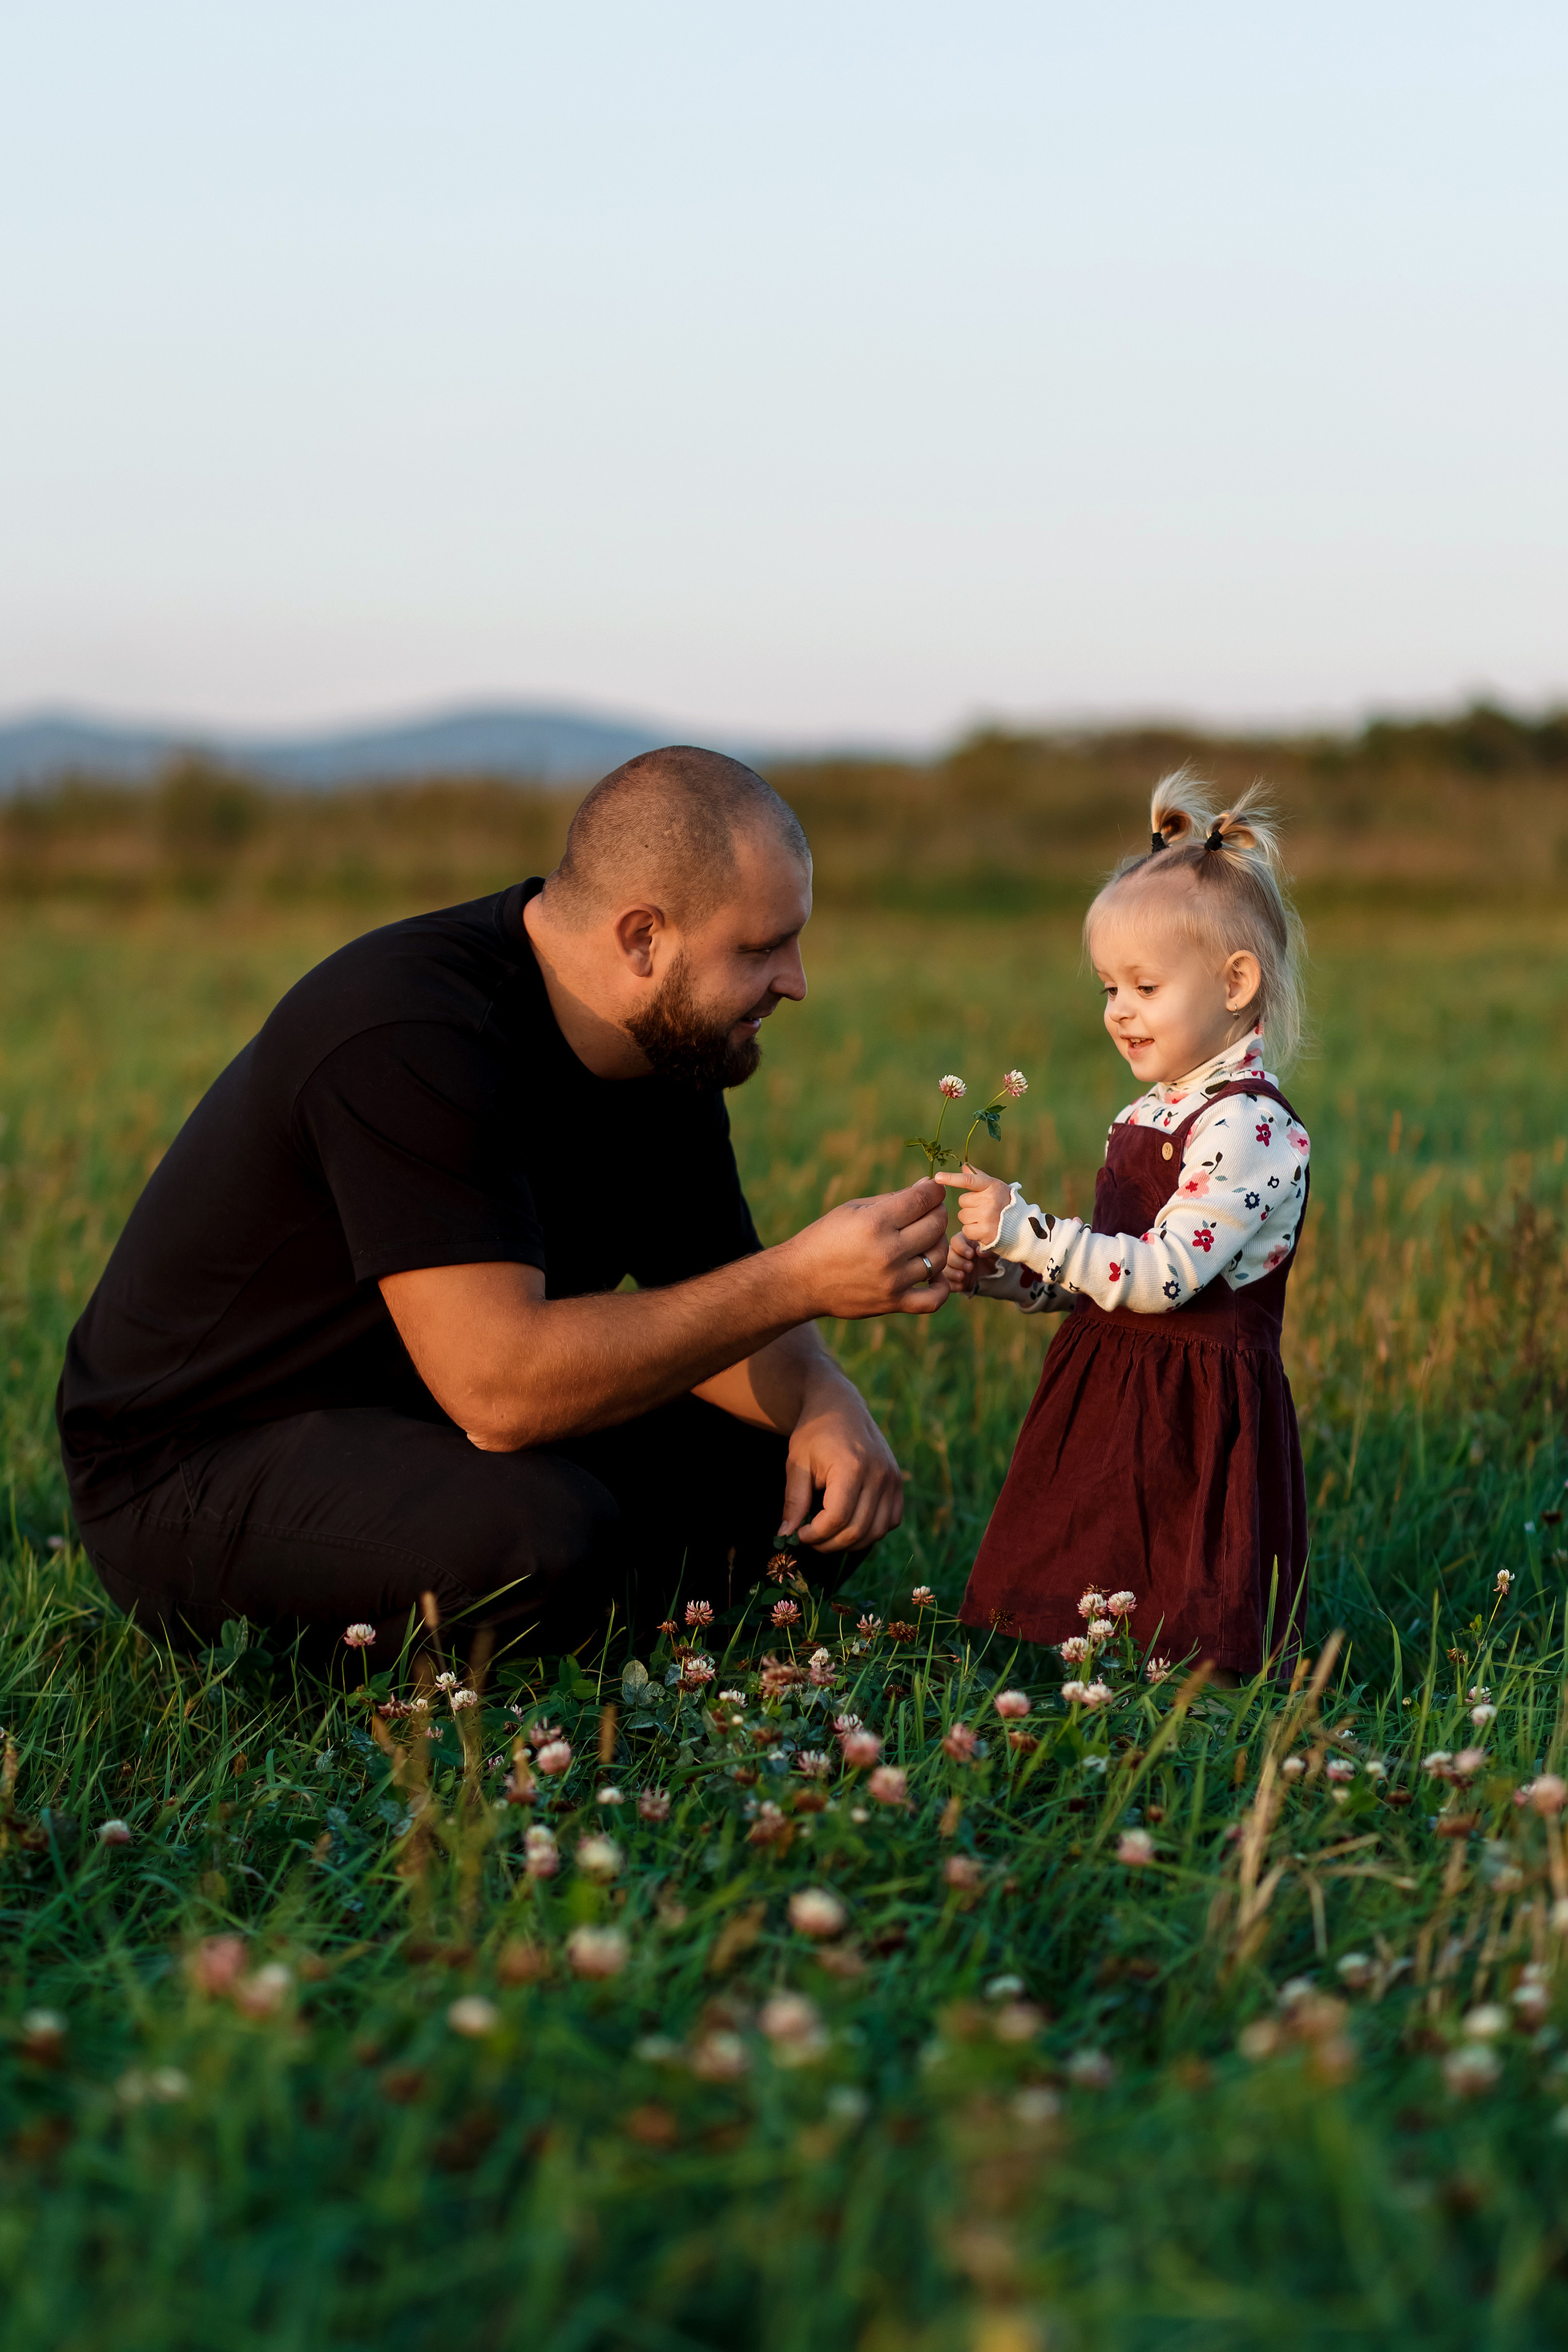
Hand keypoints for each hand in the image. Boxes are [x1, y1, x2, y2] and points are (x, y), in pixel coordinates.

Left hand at [779, 1375, 904, 1550]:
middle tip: (811, 1539)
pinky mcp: (898, 1483)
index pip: (836, 1518)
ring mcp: (892, 1479)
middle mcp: (878, 1475)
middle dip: (829, 1543)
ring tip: (828, 1535)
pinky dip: (871, 1532)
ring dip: (850, 1542)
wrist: (840, 1406)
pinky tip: (851, 1524)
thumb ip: (794, 1501)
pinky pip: (890, 1521)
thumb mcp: (796, 1463)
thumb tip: (786, 1535)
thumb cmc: (814, 1433)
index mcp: (852, 1467)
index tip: (800, 1534)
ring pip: (876, 1531)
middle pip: (857, 1530)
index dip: (815, 1535)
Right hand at [783, 1179, 949, 1319]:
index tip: (932, 1190)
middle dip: (937, 1212)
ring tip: (926, 1238)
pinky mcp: (894, 1303)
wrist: (801, 1280)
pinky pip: (935, 1298)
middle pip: (936, 1225)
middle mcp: (887, 1252)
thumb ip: (893, 1199)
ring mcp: (893, 1280)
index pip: (923, 1199)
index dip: (934, 1190)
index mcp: (875, 1223)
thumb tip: (928, 1186)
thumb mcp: (853, 1210)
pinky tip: (934, 1273)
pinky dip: (942, 1285)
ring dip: (938, 1242)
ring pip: (939, 1256)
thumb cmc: (826, 1238)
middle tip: (928, 1211)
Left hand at [935, 1163, 1012, 1246]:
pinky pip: (966, 1230)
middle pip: (963, 1202)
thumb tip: (963, 1166)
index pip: (968, 1180)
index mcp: (992, 1186)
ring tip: (986, 1220)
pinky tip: (984, 1230)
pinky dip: (972, 1232)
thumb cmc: (1006, 1205)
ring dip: (971, 1220)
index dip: (951, 1178)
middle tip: (985, 1210)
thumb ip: (979, 1177)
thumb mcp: (996, 1188)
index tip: (937, 1177)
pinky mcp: (984, 1232)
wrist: (1023, 1228)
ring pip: (963, 1216)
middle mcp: (990, 1199)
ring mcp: (987, 1216)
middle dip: (970, 1206)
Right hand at [944, 1234, 1000, 1294]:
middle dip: (958, 1261)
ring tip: (962, 1276)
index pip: (956, 1240)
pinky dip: (952, 1284)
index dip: (961, 1247)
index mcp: (966, 1241)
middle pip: (947, 1254)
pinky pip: (945, 1281)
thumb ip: (989, 1250)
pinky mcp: (951, 1279)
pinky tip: (961, 1286)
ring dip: (952, 1272)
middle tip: (970, 1267)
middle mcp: (956, 1252)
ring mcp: (952, 1266)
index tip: (971, 1255)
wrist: (994, 1277)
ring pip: (944, 1267)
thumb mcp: (995, 1254)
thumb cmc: (993, 1260)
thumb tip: (979, 1251)